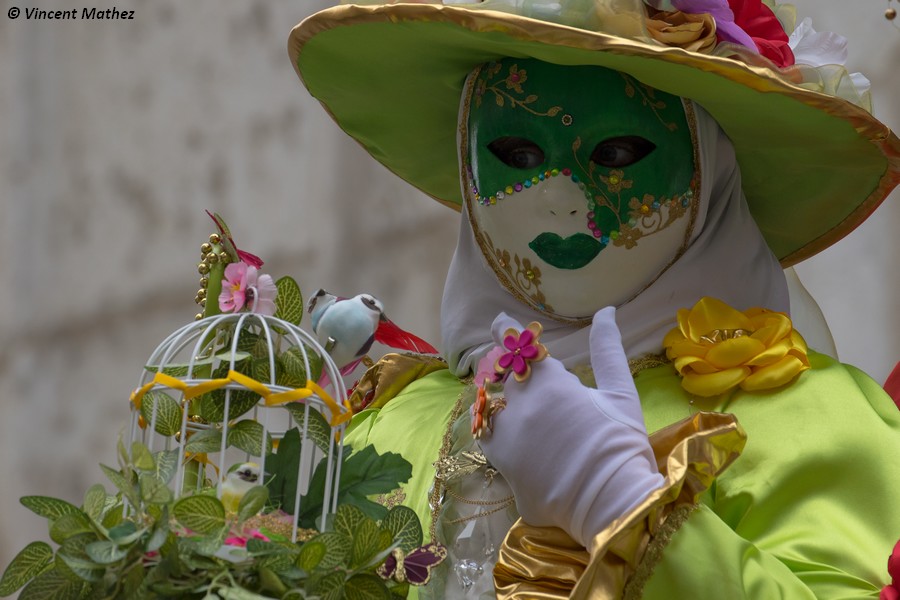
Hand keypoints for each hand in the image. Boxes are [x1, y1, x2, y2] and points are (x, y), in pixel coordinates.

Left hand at [477, 307, 662, 545]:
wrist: (613, 505)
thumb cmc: (622, 445)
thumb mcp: (621, 394)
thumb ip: (608, 350)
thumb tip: (606, 312)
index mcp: (548, 382)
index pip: (517, 343)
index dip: (507, 329)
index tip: (501, 321)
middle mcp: (519, 405)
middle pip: (501, 375)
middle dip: (506, 367)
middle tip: (513, 364)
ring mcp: (506, 438)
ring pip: (492, 408)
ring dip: (501, 401)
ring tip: (516, 403)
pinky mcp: (502, 467)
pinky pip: (492, 441)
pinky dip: (499, 433)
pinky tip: (512, 434)